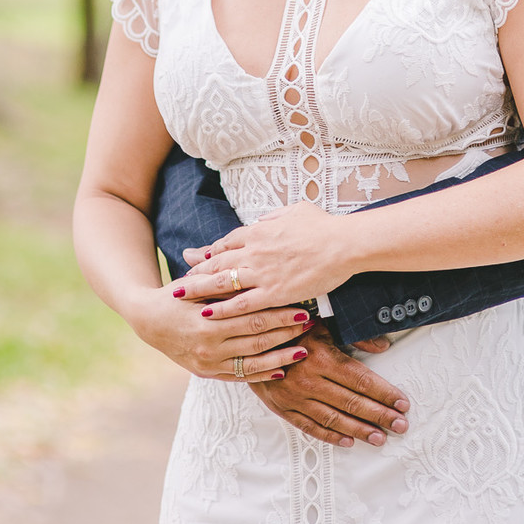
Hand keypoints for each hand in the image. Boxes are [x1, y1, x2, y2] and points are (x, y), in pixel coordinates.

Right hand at [131, 278, 314, 382]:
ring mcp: (209, 363)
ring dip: (281, 356)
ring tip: (305, 349)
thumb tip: (257, 270)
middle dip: (286, 332)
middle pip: (257, 339)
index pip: (252, 317)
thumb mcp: (198, 284)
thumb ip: (225, 281)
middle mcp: (209, 346)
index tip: (303, 307)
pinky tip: (282, 370)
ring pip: (252, 362)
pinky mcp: (208, 374)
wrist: (149, 321)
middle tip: (311, 324)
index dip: (280, 314)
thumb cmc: (178, 295)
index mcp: (207, 320)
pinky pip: (240, 376)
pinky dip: (262, 375)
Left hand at [175, 202, 359, 318]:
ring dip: (200, 289)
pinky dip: (222, 307)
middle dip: (197, 272)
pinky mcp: (273, 292)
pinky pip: (241, 303)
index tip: (200, 260)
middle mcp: (255, 251)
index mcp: (260, 231)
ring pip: (223, 282)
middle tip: (181, 281)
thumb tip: (261, 221)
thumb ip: (273, 218)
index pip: (227, 242)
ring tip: (182, 296)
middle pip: (217, 262)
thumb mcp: (294, 210)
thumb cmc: (323, 225)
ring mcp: (262, 273)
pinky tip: (207, 312)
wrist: (343, 243)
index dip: (211, 253)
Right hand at [248, 326, 410, 447]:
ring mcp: (295, 398)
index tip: (403, 403)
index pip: (361, 380)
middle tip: (401, 426)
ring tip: (380, 438)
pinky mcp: (283, 408)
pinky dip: (330, 436)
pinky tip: (349, 441)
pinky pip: (310, 427)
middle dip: (380, 415)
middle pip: (352, 403)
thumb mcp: (323, 321)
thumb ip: (355, 335)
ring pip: (334, 419)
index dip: (384, 393)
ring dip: (360, 430)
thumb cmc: (290, 326)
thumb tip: (384, 345)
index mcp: (322, 357)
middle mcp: (310, 380)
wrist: (247, 338)